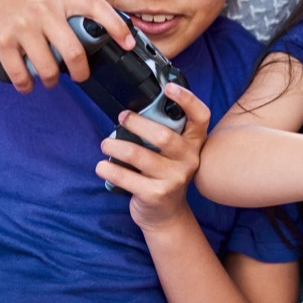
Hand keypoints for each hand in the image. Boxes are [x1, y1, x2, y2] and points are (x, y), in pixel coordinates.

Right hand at [0, 0, 132, 91]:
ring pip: (48, 68)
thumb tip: (91, 33)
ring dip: (51, 81)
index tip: (128, 43)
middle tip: (81, 76)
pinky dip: (26, 84)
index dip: (117, 26)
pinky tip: (27, 83)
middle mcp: (43, 9)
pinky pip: (21, 74)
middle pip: (74, 52)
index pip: (96, 6)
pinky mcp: (1, 41)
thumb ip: (65, 6)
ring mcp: (22, 26)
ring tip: (49, 79)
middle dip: (81, 72)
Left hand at [97, 82, 207, 229]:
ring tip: (105, 143)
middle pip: (163, 136)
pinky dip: (109, 168)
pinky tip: (102, 165)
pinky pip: (126, 177)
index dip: (187, 99)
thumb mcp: (171, 153)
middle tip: (121, 118)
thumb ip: (163, 132)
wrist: (166, 215)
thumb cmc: (163, 175)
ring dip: (116, 146)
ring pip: (139, 155)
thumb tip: (131, 111)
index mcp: (194, 143)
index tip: (168, 87)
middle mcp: (189, 159)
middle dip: (137, 123)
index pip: (200, 116)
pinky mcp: (156, 194)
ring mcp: (174, 179)